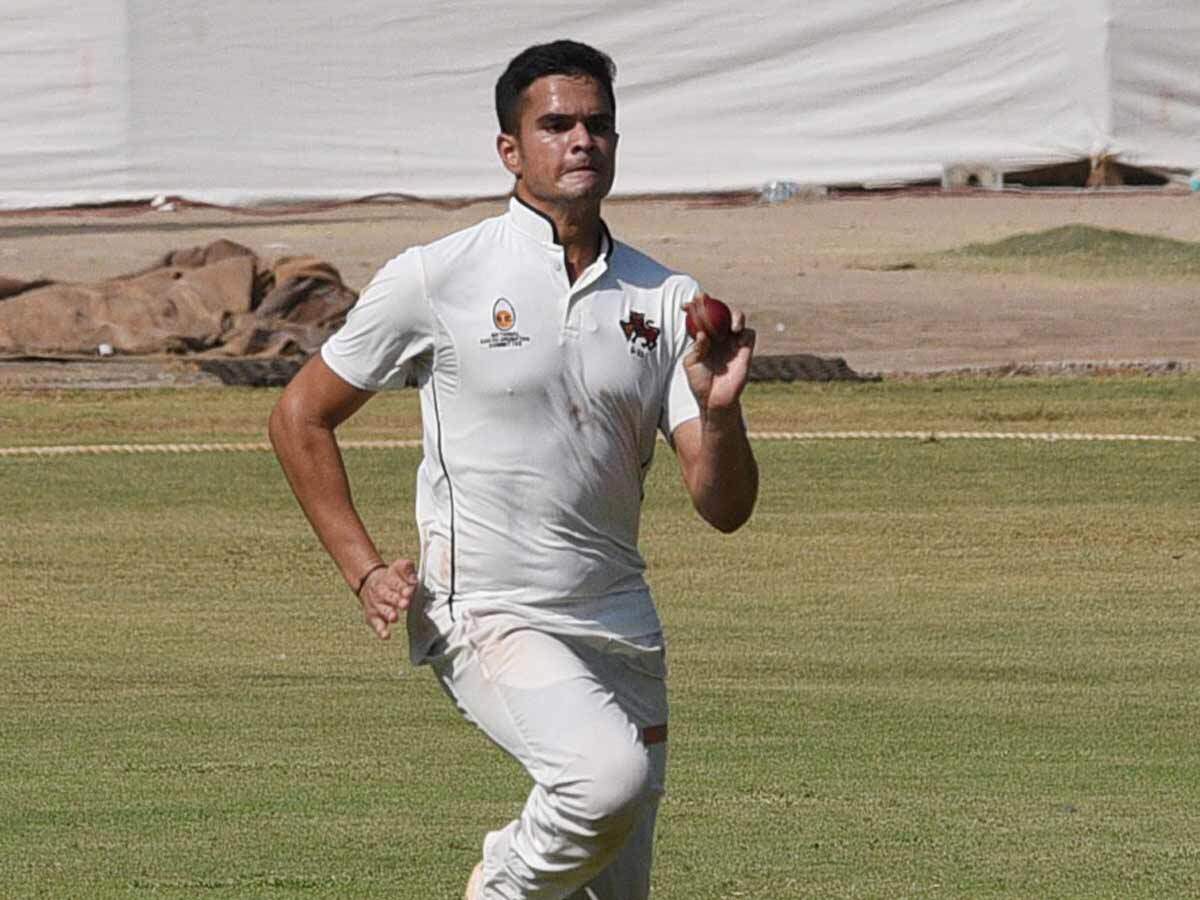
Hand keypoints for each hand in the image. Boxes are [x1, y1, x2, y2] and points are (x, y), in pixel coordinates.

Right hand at [358, 559, 418, 639]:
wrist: (368, 581)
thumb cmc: (392, 577)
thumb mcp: (398, 567)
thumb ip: (407, 569)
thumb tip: (414, 580)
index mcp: (389, 579)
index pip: (396, 583)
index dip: (402, 587)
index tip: (409, 591)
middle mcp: (381, 592)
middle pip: (389, 596)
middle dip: (397, 600)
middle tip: (405, 604)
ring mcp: (377, 605)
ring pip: (382, 610)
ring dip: (388, 614)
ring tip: (394, 617)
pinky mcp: (373, 616)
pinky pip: (376, 624)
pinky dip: (381, 630)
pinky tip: (386, 636)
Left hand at [683, 295, 754, 413]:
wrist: (715, 400)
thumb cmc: (700, 383)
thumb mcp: (691, 364)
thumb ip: (696, 347)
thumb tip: (702, 334)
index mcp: (703, 338)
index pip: (699, 318)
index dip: (693, 308)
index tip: (685, 305)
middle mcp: (719, 336)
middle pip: (719, 312)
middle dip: (711, 302)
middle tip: (702, 300)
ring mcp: (733, 341)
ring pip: (737, 317)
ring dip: (733, 314)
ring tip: (728, 324)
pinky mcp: (746, 349)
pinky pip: (749, 333)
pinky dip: (744, 331)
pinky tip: (735, 335)